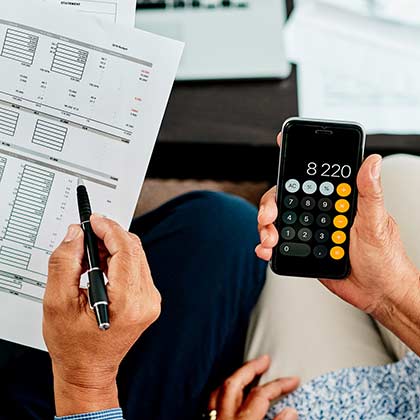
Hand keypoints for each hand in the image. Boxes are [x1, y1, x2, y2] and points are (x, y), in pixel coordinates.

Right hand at [43, 214, 160, 415]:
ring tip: (89, 254)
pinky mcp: (148, 300)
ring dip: (114, 247)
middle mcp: (146, 300)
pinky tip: (101, 266)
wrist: (89, 370)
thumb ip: (65, 263)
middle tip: (87, 233)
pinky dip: (119, 259)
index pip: (126, 250)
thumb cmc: (74, 346)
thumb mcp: (58, 303)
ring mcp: (150, 301)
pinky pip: (137, 267)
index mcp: (128, 302)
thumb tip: (76, 235)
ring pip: (136, 256)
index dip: (109, 229)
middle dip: (110, 236)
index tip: (94, 220)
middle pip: (134, 249)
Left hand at [208, 355, 298, 419]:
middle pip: (234, 384)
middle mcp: (224, 418)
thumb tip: (290, 411)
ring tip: (244, 371)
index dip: (279, 386)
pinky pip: (208, 404)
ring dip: (232, 378)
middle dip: (250, 368)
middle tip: (264, 360)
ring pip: (217, 391)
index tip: (293, 381)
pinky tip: (225, 396)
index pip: (261, 395)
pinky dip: (219, 394)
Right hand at [256, 133, 419, 316]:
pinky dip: (268, 246)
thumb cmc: (385, 258)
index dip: (296, 160)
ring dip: (267, 227)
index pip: (314, 177)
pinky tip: (267, 250)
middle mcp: (321, 213)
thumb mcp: (377, 223)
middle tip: (270, 216)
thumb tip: (371, 162)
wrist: (378, 293)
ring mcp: (310, 232)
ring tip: (270, 239)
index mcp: (339, 202)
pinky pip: (280, 244)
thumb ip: (370, 194)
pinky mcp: (303, 251)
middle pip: (287, 198)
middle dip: (272, 204)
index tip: (283, 145)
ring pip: (279, 221)